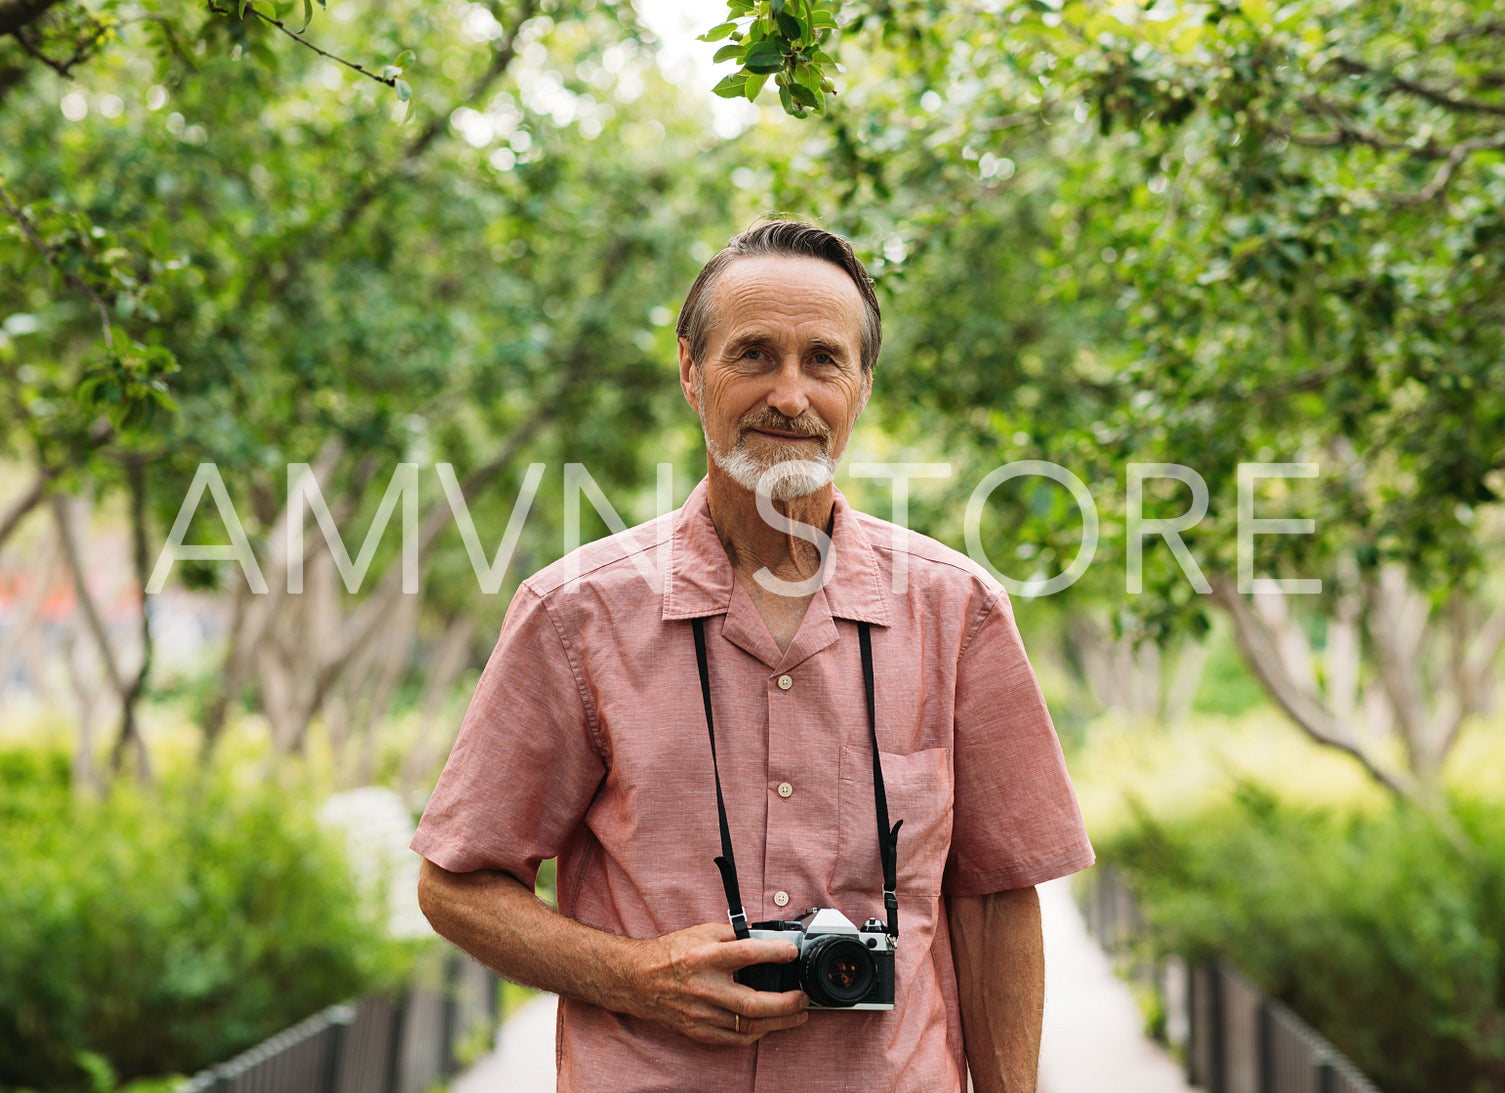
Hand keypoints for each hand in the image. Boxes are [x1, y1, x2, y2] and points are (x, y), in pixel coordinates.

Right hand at [628, 922, 809, 1044]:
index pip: (746, 954)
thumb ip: (733, 935)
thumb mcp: (702, 932)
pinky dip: (755, 1033)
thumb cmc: (671, 953)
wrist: (638, 979)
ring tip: (797, 1014)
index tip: (792, 953)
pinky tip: (768, 1025)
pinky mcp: (697, 1030)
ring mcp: (700, 1014)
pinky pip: (733, 1039)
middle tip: (803, 998)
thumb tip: (765, 938)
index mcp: (704, 957)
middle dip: (786, 1003)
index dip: (774, 953)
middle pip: (752, 1004)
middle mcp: (703, 988)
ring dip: (778, 1022)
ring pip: (747, 1026)